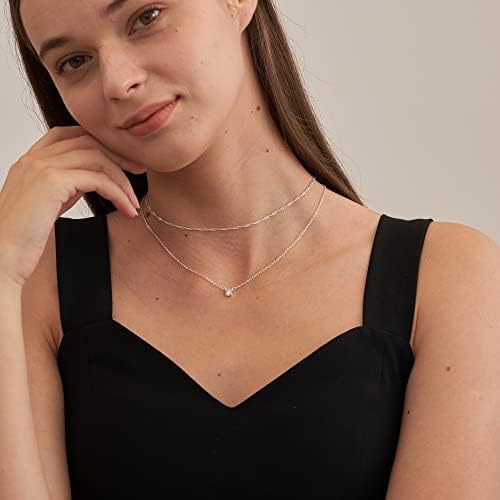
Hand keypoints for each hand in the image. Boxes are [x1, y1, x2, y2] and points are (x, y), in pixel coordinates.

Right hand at [0, 125, 146, 287]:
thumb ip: (67, 184)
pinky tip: (127, 208)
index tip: (122, 160)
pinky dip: (118, 193)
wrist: (2, 256)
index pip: (70, 134)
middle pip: (88, 140)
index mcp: (31, 160)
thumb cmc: (23, 236)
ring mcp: (41, 166)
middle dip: (117, 155)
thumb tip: (95, 178)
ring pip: (97, 158)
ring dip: (122, 179)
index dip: (100, 142)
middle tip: (138, 171)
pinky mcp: (52, 181)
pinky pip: (98, 179)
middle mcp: (35, 158)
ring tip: (134, 199)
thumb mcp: (48, 201)